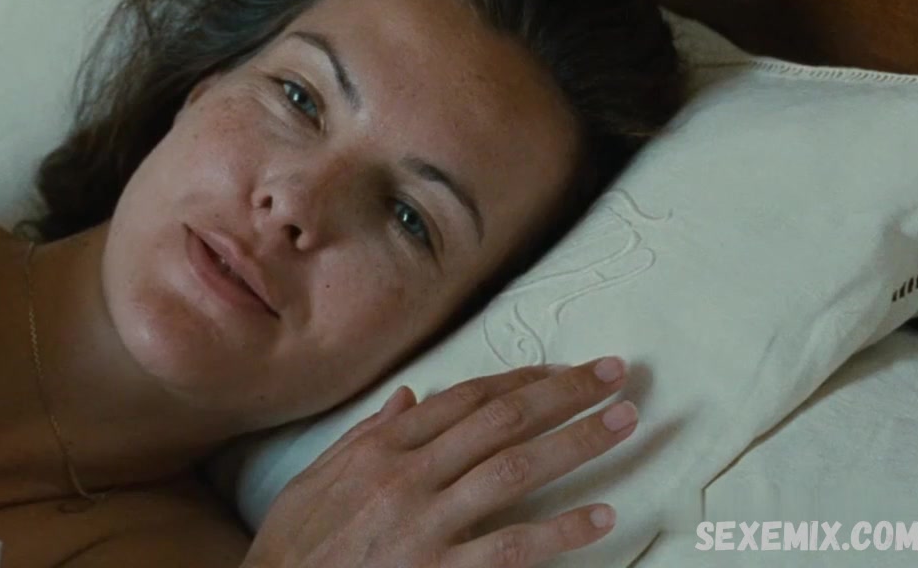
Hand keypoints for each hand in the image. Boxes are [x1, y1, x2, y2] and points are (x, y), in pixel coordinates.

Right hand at [244, 359, 636, 567]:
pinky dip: (560, 530)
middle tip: (614, 374)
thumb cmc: (292, 545)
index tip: (563, 370)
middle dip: (564, 393)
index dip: (522, 380)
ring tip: (625, 422)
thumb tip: (409, 397)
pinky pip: (511, 546)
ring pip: (516, 470)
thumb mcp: (315, 477)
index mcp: (380, 447)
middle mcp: (407, 475)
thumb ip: (366, 435)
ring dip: (577, 442)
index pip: (466, 400)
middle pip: (502, 421)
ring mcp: (425, 524)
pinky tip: (600, 516)